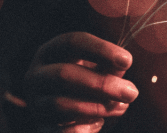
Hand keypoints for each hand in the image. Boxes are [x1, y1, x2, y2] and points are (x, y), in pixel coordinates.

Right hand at [23, 32, 137, 132]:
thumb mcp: (98, 70)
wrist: (65, 115)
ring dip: (95, 107)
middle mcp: (37, 74)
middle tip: (131, 92)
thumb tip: (120, 67)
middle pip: (64, 74)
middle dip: (101, 84)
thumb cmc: (87, 83)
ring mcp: (34, 102)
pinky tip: (98, 124)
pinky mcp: (39, 127)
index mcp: (52, 51)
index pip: (72, 42)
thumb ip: (109, 67)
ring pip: (60, 104)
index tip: (127, 61)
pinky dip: (81, 129)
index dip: (100, 49)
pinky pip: (58, 131)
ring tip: (119, 108)